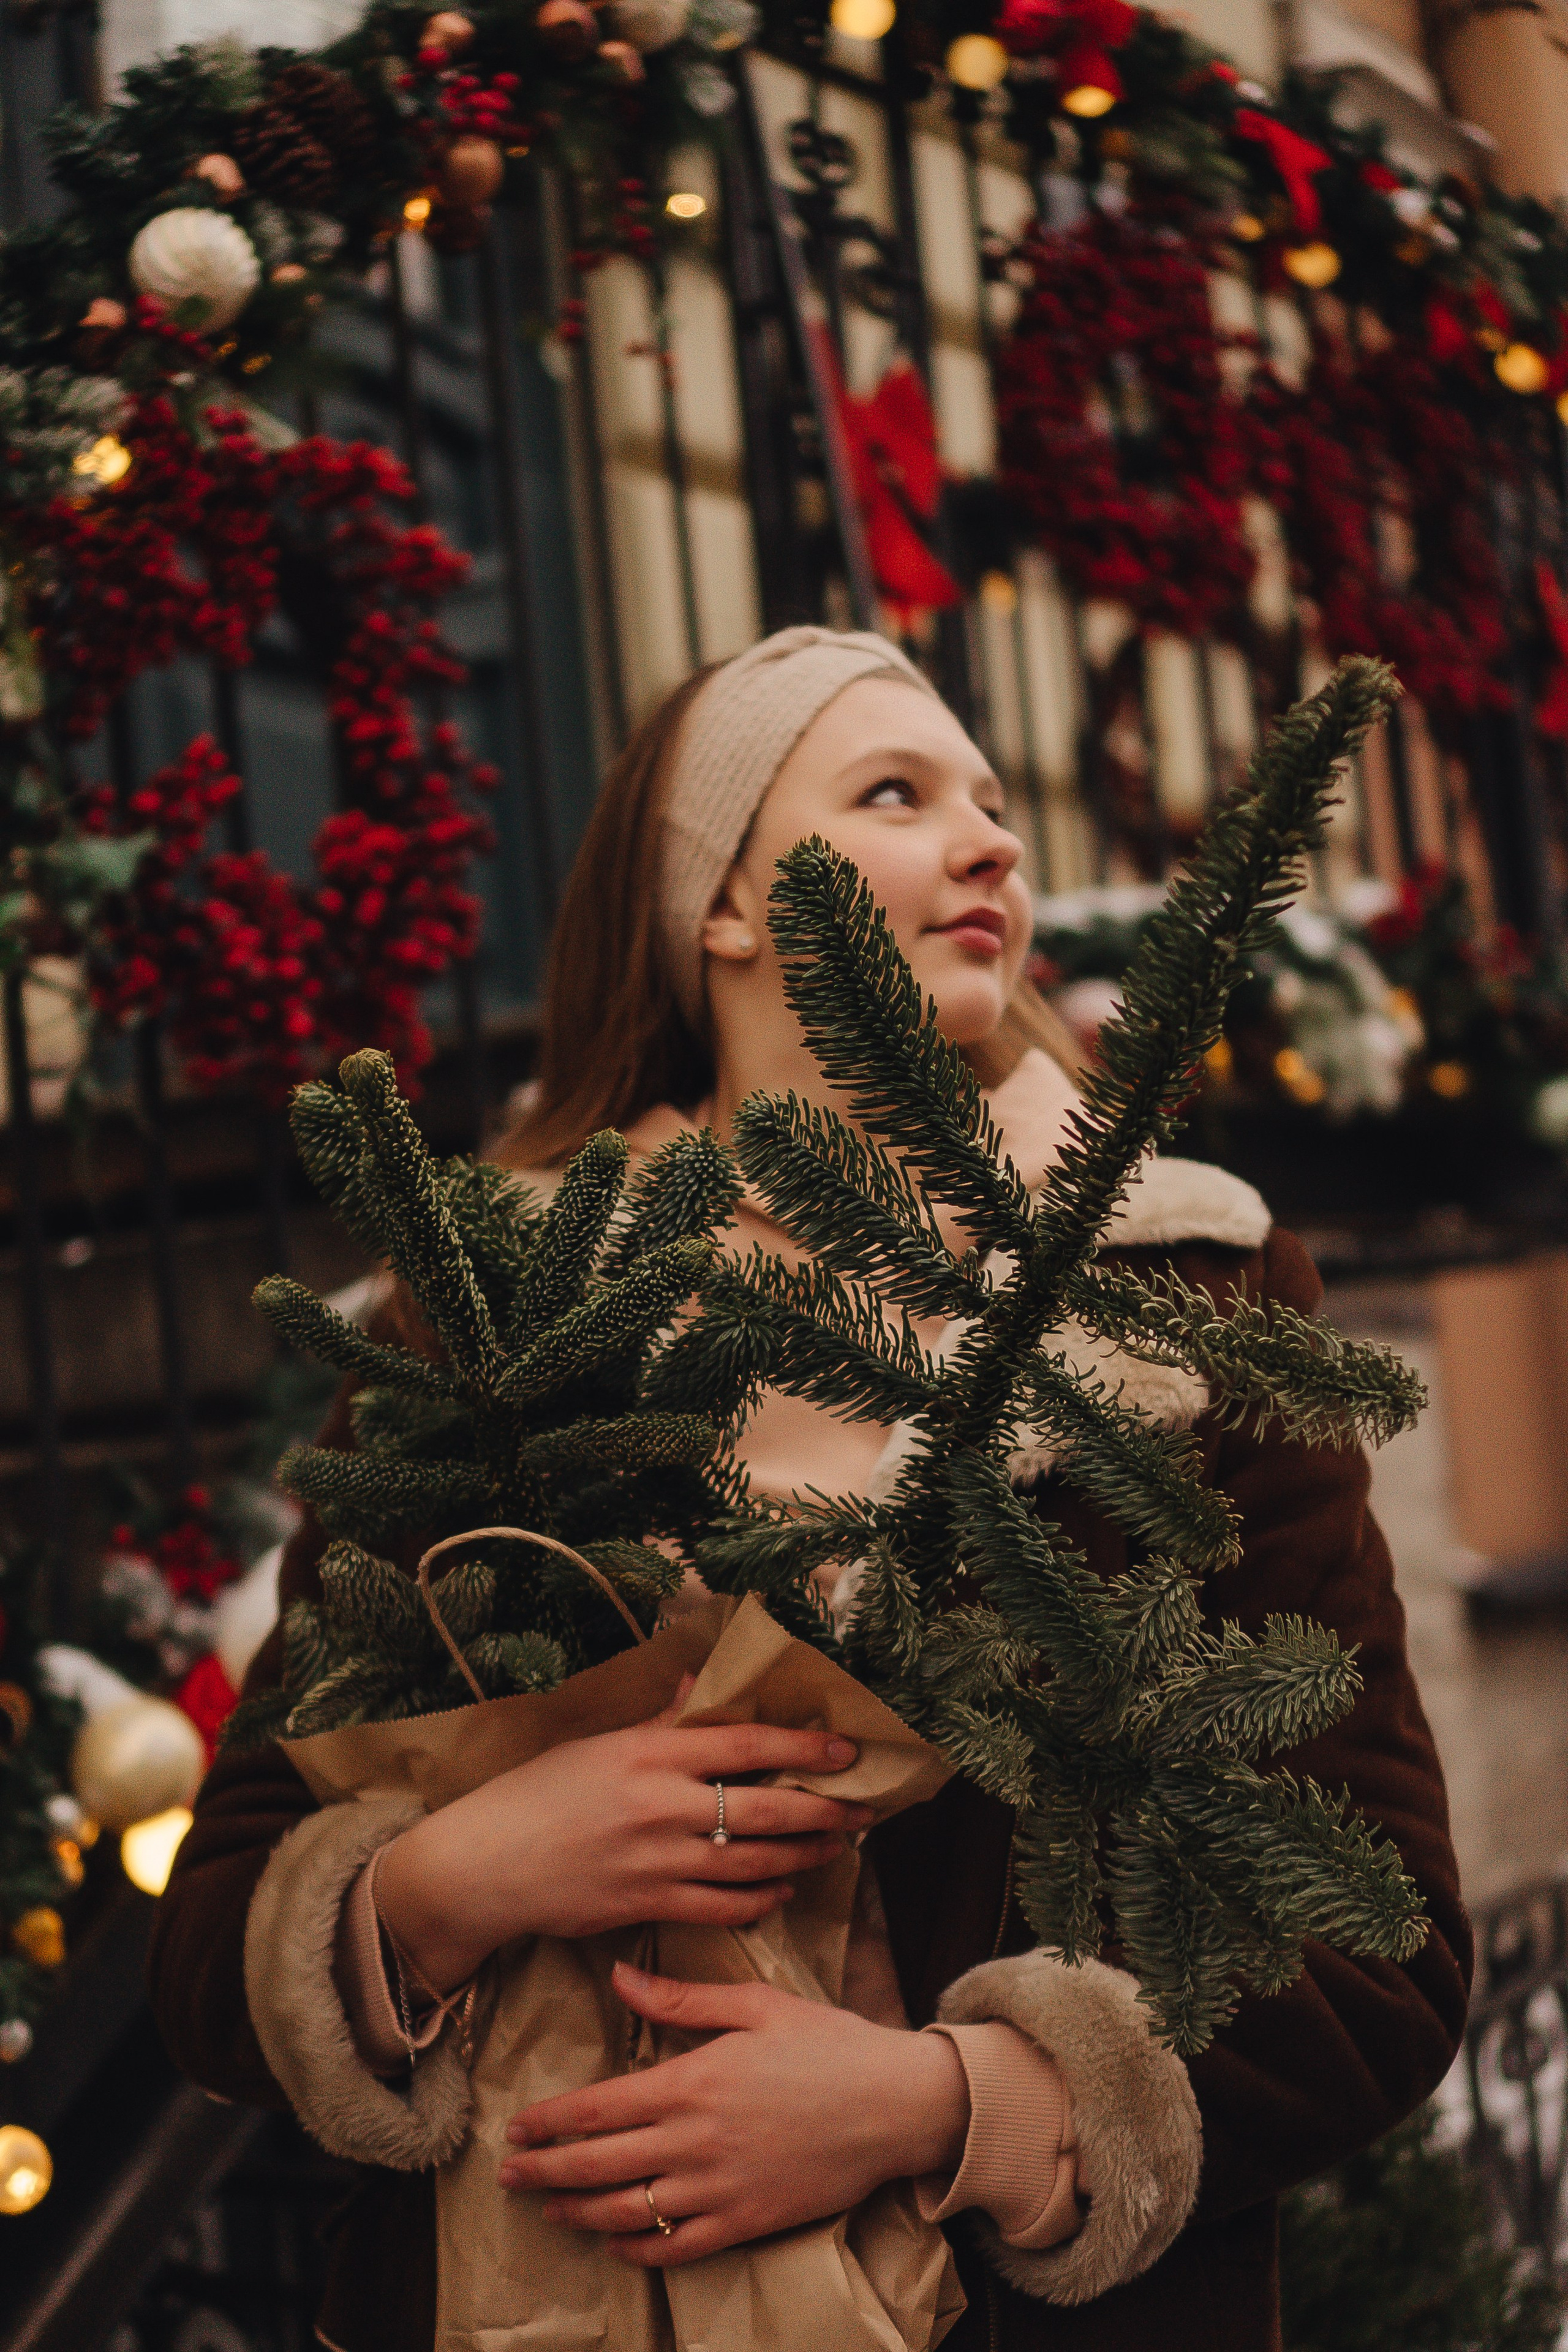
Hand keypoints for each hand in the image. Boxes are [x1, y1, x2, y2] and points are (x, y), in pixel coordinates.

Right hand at [374, 1688, 867, 1990]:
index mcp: (650, 1752)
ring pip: (753, 1861)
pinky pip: (723, 1906)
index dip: (803, 1746)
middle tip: (861, 1811)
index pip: (745, 1743)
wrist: (486, 1865)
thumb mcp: (596, 1744)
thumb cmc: (536, 1794)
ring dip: (802, 1855)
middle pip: (765, 1808)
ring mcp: (657, 1860)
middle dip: (822, 1810)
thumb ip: (659, 1719)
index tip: (845, 1750)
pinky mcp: (648, 1905)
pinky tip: (781, 1889)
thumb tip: (698, 1679)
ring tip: (833, 1848)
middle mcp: (661, 1805)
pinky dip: (760, 1899)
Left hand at [499, 1961, 971, 2264]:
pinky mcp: (747, 2222)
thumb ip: (682, 1999)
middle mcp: (696, 2141)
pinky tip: (616, 2242)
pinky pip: (677, 2246)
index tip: (518, 2126)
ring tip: (550, 2209)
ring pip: (628, 2211)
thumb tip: (620, 1978)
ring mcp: (720, 2188)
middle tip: (509, 2175)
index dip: (551, 2121)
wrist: (895, 2104)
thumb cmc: (829, 2044)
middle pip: (598, 2165)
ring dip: (579, 2213)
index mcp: (693, 2082)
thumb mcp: (756, 2003)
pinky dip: (639, 2249)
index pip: (599, 2107)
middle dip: (545, 2171)